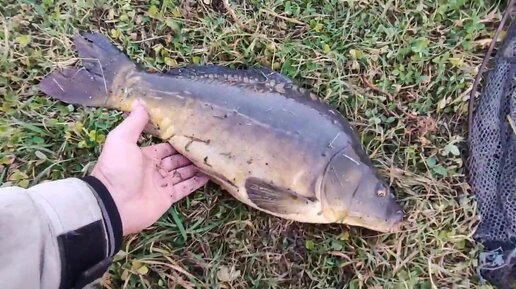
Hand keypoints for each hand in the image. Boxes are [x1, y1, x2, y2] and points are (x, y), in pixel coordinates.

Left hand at [91, 100, 208, 234]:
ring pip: (182, 173)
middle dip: (189, 153)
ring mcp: (161, 185)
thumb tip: (140, 101)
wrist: (112, 204)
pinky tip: (210, 175)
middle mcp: (153, 170)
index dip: (176, 141)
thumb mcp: (122, 139)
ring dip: (195, 166)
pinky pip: (185, 188)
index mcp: (143, 156)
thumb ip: (134, 122)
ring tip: (212, 158)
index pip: (164, 147)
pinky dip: (196, 182)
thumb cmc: (117, 169)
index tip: (192, 133)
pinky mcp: (167, 198)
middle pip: (175, 159)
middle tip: (207, 145)